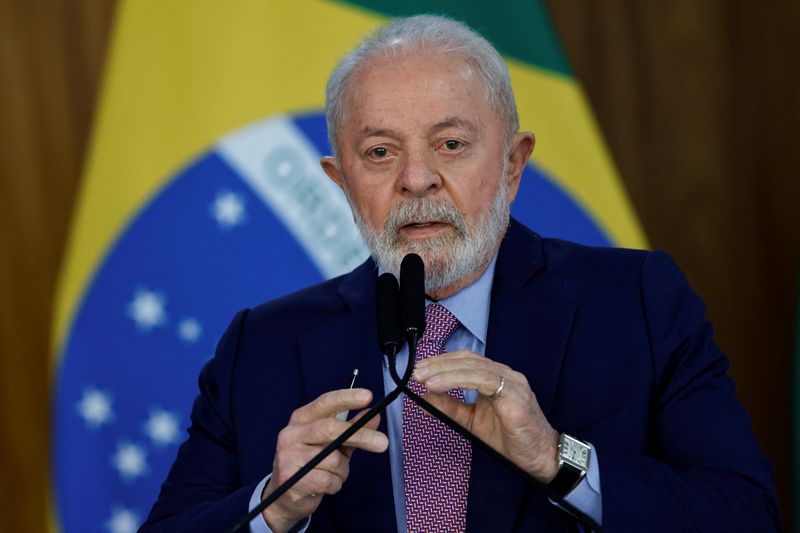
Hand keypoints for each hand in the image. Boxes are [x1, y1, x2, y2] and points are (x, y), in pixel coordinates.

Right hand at [261, 388, 388, 532]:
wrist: (283, 497)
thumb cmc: (311, 464)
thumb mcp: (333, 443)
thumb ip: (353, 428)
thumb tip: (374, 415)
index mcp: (301, 419)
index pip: (325, 403)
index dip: (347, 398)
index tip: (368, 396)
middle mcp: (291, 434)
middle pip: (330, 429)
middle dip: (361, 436)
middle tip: (383, 443)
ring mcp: (288, 457)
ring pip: (334, 460)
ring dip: (343, 470)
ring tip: (333, 473)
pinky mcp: (291, 479)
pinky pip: (329, 480)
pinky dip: (335, 484)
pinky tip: (325, 485)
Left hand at [413, 350, 558, 482]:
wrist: (541, 457)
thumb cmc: (511, 437)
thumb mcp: (472, 421)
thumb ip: (451, 407)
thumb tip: (425, 396)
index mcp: (496, 377)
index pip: (467, 360)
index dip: (442, 361)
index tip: (420, 369)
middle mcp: (505, 375)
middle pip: (468, 360)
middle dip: (439, 364)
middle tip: (417, 372)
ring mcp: (512, 384)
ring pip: (475, 368)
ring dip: (446, 371)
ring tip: (425, 379)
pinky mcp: (515, 397)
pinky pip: (485, 381)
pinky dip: (460, 381)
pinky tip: (441, 386)